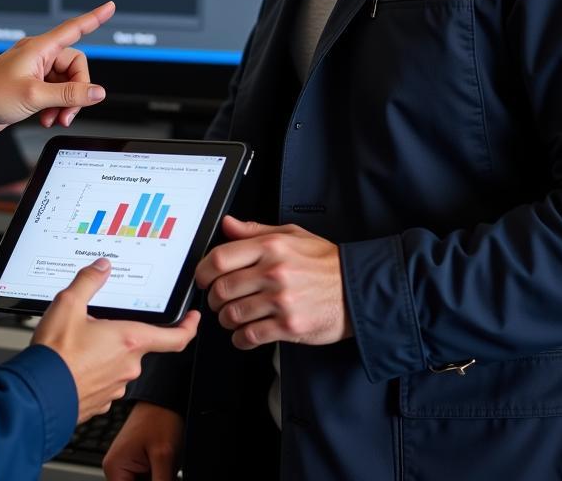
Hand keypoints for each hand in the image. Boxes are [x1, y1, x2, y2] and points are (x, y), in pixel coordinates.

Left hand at [0, 1, 113, 176]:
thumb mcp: (35, 96)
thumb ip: (70, 94)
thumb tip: (97, 92)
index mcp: (39, 48)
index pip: (74, 29)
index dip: (94, 18)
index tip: (109, 7)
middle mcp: (38, 57)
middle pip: (75, 68)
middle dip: (77, 92)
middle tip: (69, 111)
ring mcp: (34, 73)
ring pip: (66, 85)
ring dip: (65, 104)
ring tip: (56, 118)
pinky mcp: (30, 88)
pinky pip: (55, 95)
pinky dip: (55, 108)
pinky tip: (46, 118)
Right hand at [32, 259, 199, 422]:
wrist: (38, 396)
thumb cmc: (56, 355)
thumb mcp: (68, 305)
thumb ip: (88, 282)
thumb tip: (102, 267)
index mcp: (129, 340)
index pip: (175, 337)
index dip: (189, 327)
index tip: (193, 318)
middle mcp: (129, 365)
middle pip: (139, 344)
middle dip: (123, 332)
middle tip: (102, 322)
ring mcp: (116, 386)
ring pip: (121, 363)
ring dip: (108, 352)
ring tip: (82, 342)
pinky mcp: (101, 401)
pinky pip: (106, 380)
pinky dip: (96, 370)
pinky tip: (77, 362)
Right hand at [102, 401, 183, 480]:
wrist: (167, 397)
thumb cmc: (160, 417)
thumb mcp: (164, 458)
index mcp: (114, 468)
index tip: (161, 479)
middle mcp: (116, 468)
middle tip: (167, 473)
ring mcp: (127, 466)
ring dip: (159, 480)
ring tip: (166, 466)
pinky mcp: (137, 464)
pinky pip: (148, 480)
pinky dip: (160, 478)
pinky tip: (168, 469)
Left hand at [194, 215, 350, 349]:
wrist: (359, 290)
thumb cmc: (326, 263)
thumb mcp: (292, 235)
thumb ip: (255, 230)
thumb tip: (228, 224)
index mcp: (271, 247)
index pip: (220, 258)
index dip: (203, 271)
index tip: (202, 278)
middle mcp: (273, 273)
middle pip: (222, 289)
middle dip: (213, 298)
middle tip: (217, 300)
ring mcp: (281, 301)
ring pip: (233, 314)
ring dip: (226, 319)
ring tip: (231, 316)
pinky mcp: (289, 326)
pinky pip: (251, 335)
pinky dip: (240, 338)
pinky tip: (243, 334)